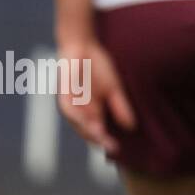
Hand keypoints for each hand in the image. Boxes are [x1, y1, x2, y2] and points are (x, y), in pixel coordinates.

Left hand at [55, 38, 135, 153]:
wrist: (82, 46)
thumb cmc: (98, 67)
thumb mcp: (114, 88)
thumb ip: (120, 106)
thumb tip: (131, 126)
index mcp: (92, 112)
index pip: (99, 131)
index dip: (107, 141)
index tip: (119, 148)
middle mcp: (79, 112)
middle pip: (88, 131)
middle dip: (99, 140)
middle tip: (112, 147)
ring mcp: (71, 104)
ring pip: (78, 123)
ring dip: (88, 131)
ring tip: (101, 138)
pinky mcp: (63, 95)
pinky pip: (69, 109)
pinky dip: (79, 116)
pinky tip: (89, 120)